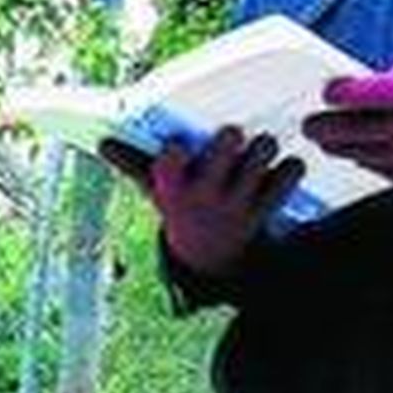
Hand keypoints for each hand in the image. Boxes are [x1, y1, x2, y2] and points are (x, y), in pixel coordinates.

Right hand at [99, 126, 303, 277]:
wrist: (211, 259)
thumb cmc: (182, 207)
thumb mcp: (155, 190)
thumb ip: (133, 162)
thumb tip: (102, 141)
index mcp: (172, 189)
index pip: (168, 163)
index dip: (175, 152)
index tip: (177, 144)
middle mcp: (204, 195)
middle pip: (224, 148)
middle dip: (230, 136)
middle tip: (232, 134)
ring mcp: (237, 203)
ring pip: (260, 153)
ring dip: (263, 146)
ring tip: (260, 147)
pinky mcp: (266, 208)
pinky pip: (288, 176)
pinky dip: (290, 168)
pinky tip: (283, 168)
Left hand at [303, 63, 392, 196]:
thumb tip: (367, 85)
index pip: (356, 93)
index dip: (334, 93)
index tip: (326, 91)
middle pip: (343, 130)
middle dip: (319, 127)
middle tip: (309, 123)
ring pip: (353, 152)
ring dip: (337, 146)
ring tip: (329, 138)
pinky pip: (373, 168)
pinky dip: (364, 159)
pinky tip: (362, 151)